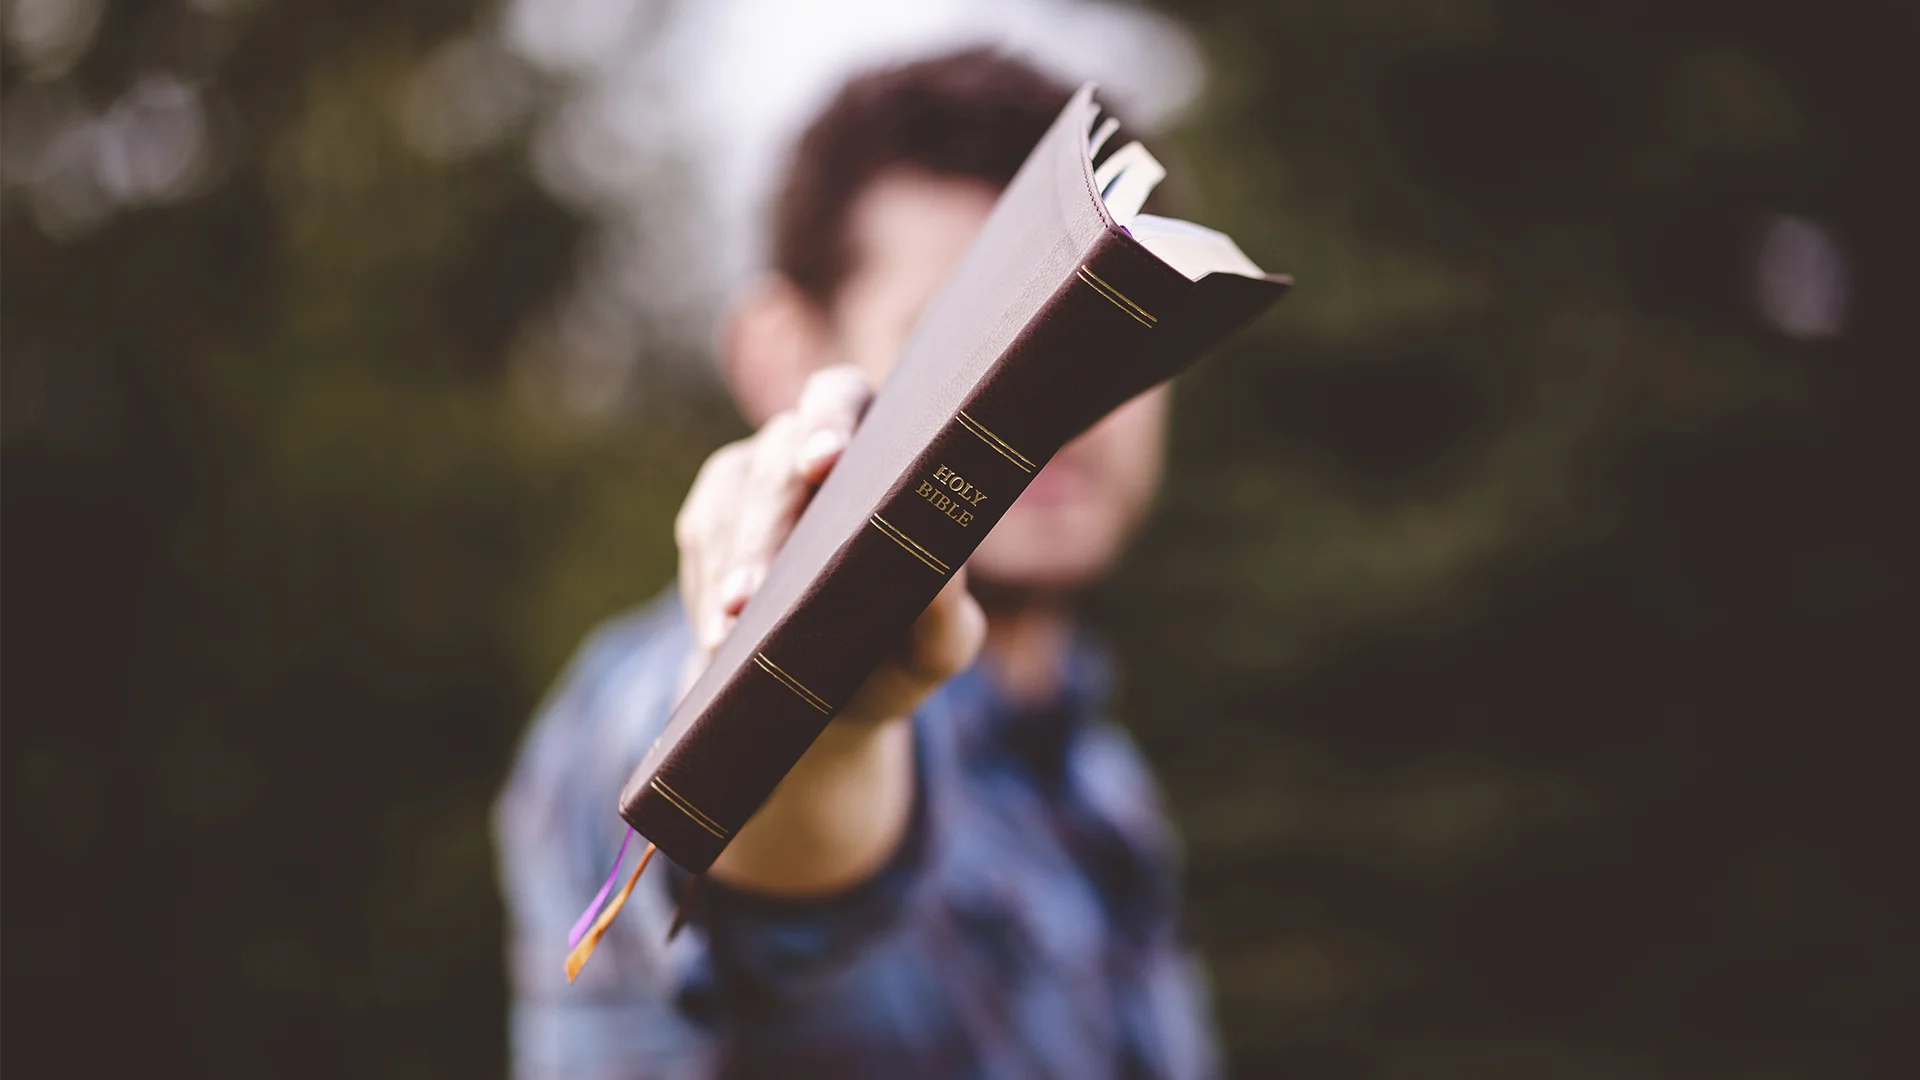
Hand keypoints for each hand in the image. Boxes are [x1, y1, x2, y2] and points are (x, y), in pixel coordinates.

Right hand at [674, 364, 985, 724]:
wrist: (843, 687)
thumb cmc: (908, 646)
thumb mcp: (938, 640)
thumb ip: (945, 608)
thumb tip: (939, 571)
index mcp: (876, 445)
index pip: (843, 398)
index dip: (831, 422)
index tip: (826, 462)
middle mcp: (804, 444)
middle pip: (775, 459)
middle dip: (765, 528)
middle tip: (756, 591)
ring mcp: (751, 477)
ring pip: (728, 503)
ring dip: (730, 568)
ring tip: (730, 630)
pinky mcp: (711, 520)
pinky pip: (700, 543)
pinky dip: (705, 593)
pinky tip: (716, 639)